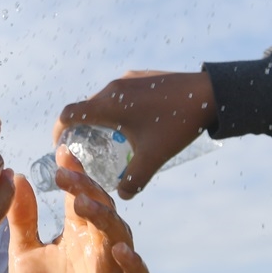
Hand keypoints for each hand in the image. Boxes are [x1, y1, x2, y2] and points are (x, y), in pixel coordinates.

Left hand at [7, 147, 149, 272]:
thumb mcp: (23, 253)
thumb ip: (21, 218)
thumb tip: (16, 176)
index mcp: (76, 233)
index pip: (79, 195)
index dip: (74, 174)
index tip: (62, 151)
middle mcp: (97, 246)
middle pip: (101, 208)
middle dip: (86, 189)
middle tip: (65, 176)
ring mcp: (112, 271)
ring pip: (120, 235)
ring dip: (104, 218)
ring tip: (81, 205)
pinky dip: (131, 262)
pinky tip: (117, 250)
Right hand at [53, 70, 216, 198]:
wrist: (212, 94)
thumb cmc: (177, 126)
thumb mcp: (154, 158)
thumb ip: (134, 180)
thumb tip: (121, 196)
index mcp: (108, 106)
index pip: (69, 115)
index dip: (59, 130)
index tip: (60, 144)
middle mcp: (113, 89)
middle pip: (86, 107)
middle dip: (83, 126)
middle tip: (90, 145)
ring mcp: (128, 79)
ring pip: (105, 99)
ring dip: (103, 116)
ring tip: (116, 134)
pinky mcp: (143, 76)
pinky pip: (122, 92)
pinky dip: (120, 107)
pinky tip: (139, 120)